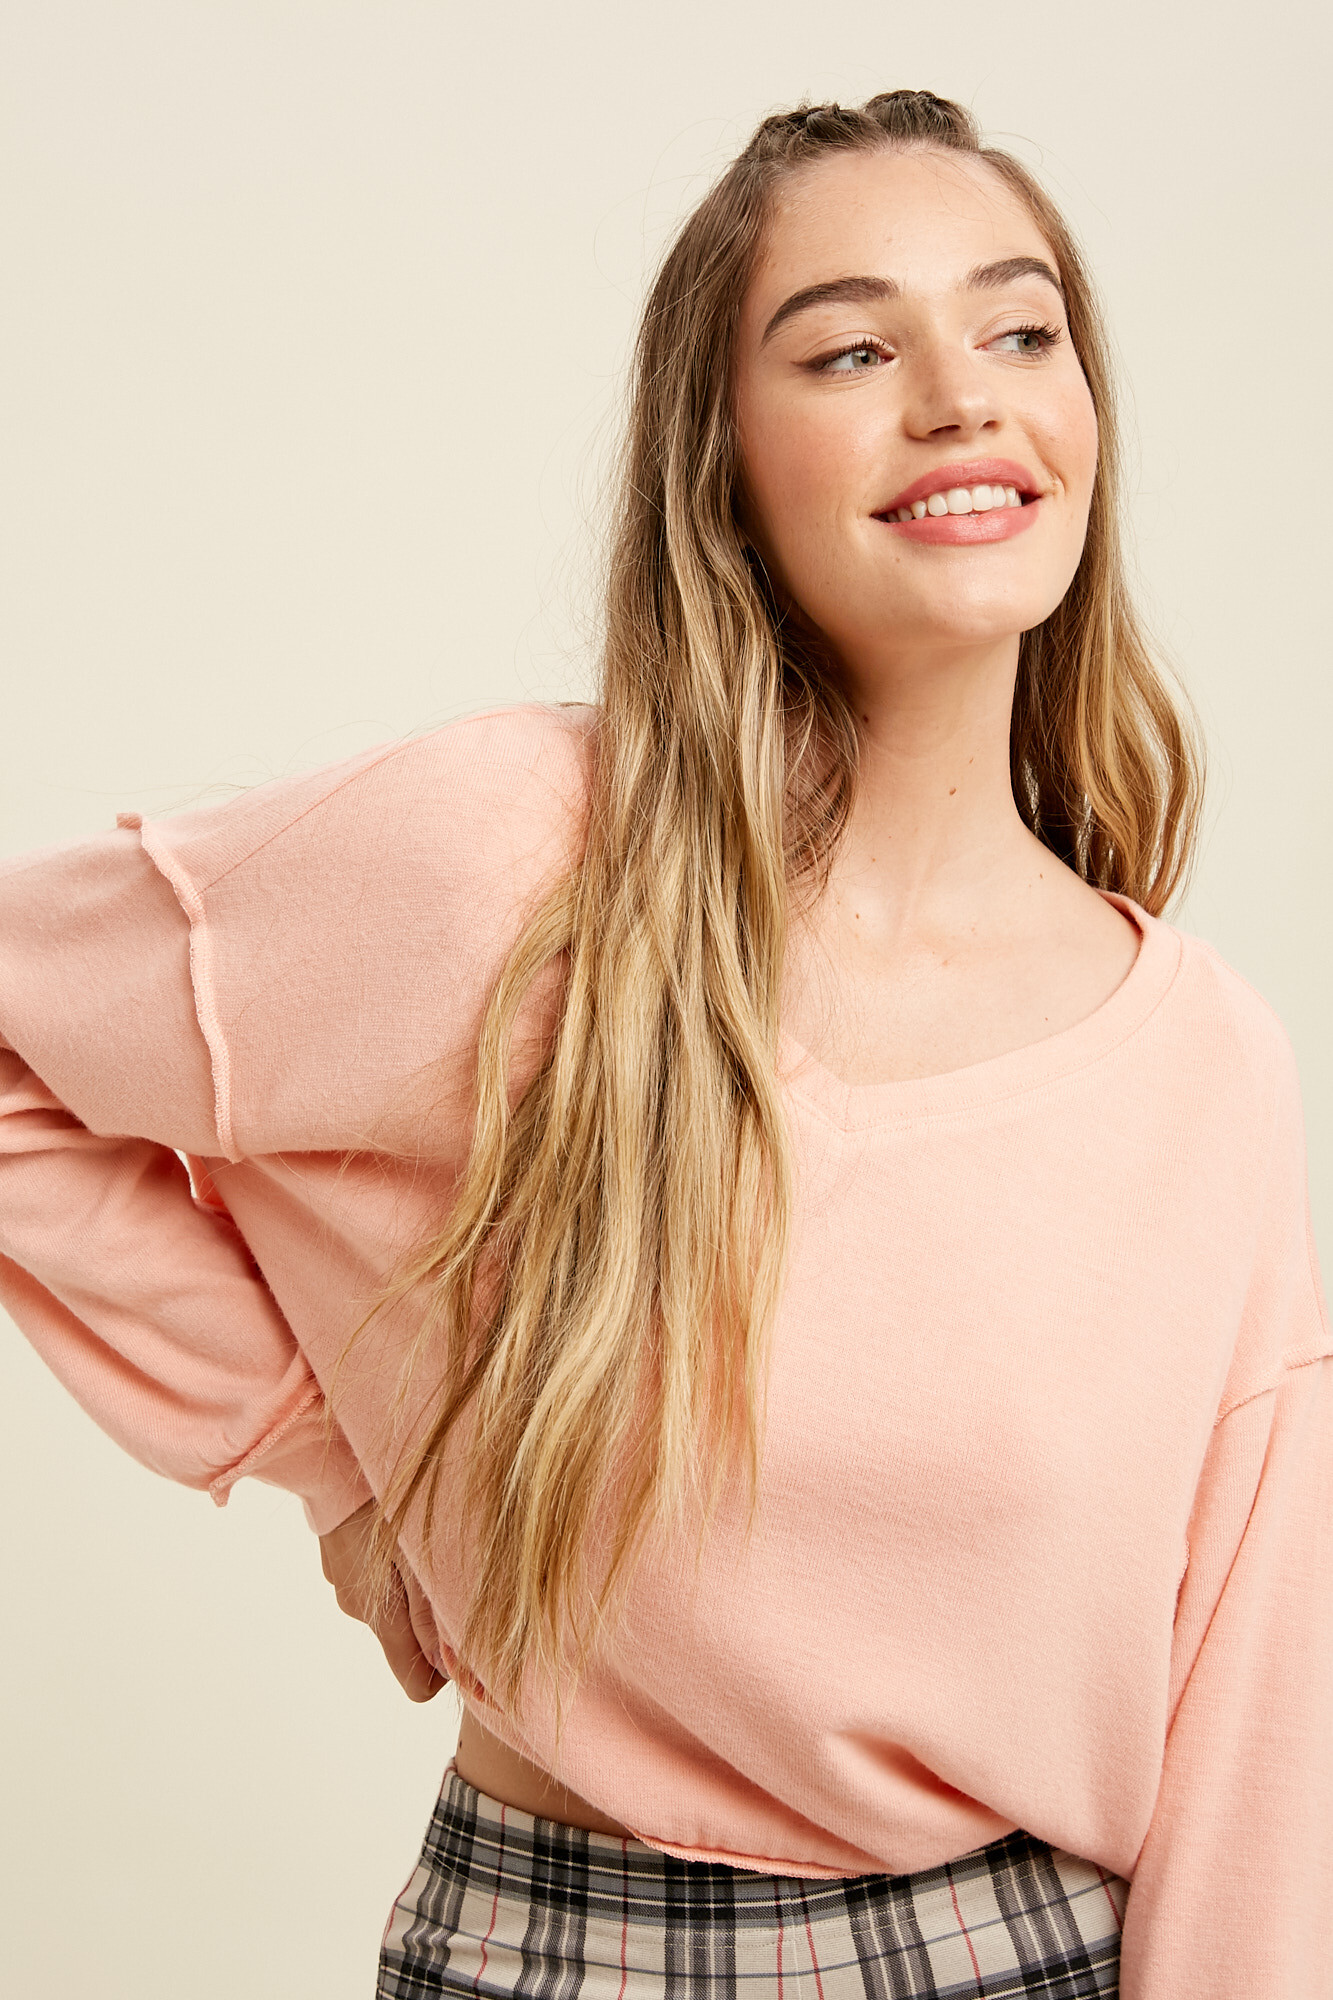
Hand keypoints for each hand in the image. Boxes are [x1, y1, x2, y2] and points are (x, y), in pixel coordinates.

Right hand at [319, 1499, 448, 1702]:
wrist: (333, 1457)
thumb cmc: (383, 1502)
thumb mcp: (420, 1557)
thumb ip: (434, 1615)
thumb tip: (454, 1668)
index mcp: (380, 1616)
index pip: (417, 1685)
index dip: (445, 1670)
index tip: (465, 1634)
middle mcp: (358, 1608)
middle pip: (408, 1642)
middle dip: (433, 1618)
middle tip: (452, 1569)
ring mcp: (344, 1581)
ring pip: (393, 1604)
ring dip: (413, 1586)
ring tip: (425, 1540)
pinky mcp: (340, 1556)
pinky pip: (376, 1576)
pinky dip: (393, 1563)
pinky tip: (400, 1525)